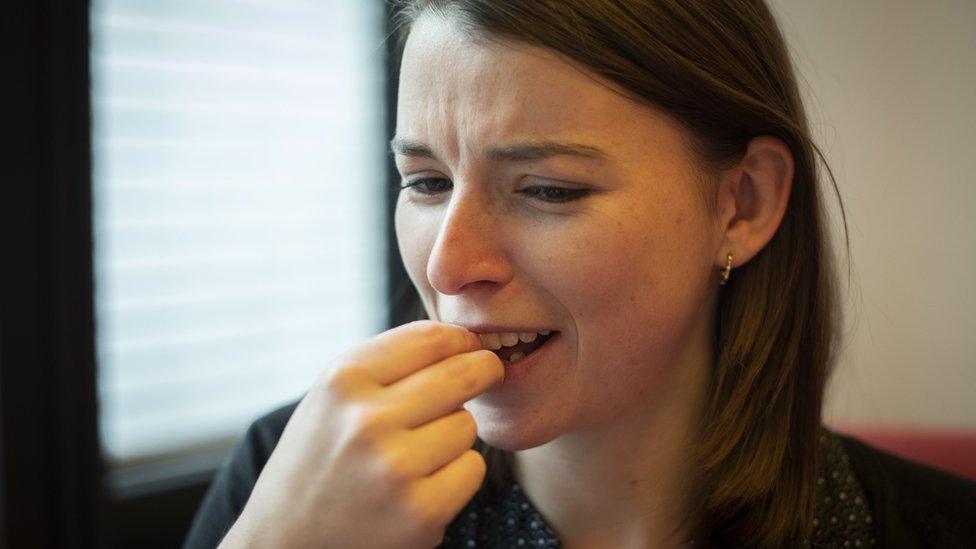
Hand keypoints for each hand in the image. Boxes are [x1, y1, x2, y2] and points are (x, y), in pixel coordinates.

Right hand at [219, 320, 503, 548]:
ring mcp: (394, 468)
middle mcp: (366, 420)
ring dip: (454, 434)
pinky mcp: (420, 512)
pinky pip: (471, 469)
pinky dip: (457, 475)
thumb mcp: (331, 399)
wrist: (285, 545)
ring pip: (467, 424)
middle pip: (463, 374)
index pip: (431, 338)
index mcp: (342, 380)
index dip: (462, 339)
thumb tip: (461, 340)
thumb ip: (386, 365)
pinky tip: (422, 484)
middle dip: (483, 371)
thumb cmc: (317, 461)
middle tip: (487, 374)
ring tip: (417, 453)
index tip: (470, 346)